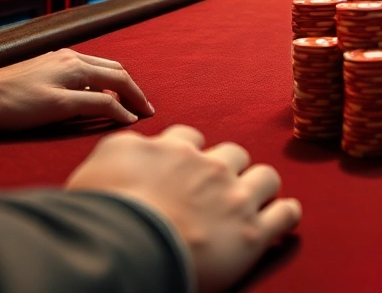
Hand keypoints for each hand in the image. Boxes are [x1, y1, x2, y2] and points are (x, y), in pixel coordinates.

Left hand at [0, 49, 153, 130]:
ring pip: (99, 70)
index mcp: (77, 66)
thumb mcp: (60, 108)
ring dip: (115, 87)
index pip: (120, 80)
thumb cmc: (16, 105)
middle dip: (130, 90)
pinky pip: (84, 73)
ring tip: (122, 106)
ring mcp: (59, 60)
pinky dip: (98, 85)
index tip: (148, 116)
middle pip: (114, 71)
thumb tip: (126, 113)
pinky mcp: (48, 67)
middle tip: (140, 110)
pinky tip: (93, 98)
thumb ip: (96, 107)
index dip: (137, 98)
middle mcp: (72, 58)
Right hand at [67, 125, 301, 292]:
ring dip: (260, 188)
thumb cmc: (103, 212)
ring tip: (251, 203)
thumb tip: (124, 152)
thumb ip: (118, 152)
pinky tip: (282, 217)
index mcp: (172, 150)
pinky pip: (286, 214)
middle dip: (229, 168)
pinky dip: (286, 215)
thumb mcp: (96, 167)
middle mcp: (209, 167)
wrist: (128, 245)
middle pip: (233, 154)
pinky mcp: (253, 232)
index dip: (190, 152)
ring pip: (266, 178)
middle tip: (217, 190)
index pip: (189, 136)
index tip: (186, 166)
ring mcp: (235, 198)